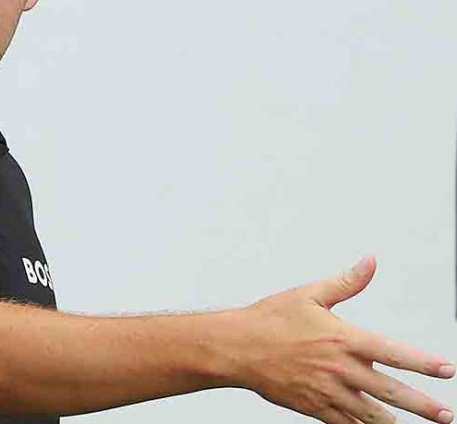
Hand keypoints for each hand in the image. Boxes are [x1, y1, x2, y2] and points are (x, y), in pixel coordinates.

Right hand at [236, 256, 452, 422]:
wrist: (234, 348)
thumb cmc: (269, 319)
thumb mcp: (308, 295)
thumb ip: (346, 282)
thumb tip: (370, 262)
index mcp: (342, 339)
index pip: (393, 352)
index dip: (423, 363)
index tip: (446, 370)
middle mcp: (339, 368)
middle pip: (390, 391)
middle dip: (422, 405)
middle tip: (445, 414)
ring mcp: (327, 391)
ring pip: (371, 414)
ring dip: (394, 422)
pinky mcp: (313, 407)